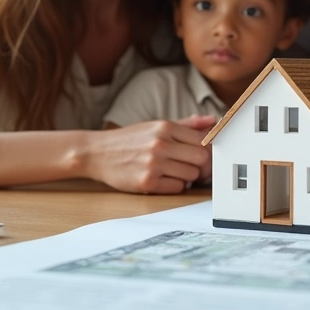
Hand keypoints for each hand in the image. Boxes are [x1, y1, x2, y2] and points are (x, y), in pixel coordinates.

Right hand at [86, 115, 216, 193]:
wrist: (96, 153)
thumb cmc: (129, 140)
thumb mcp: (155, 126)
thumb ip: (186, 125)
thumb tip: (213, 120)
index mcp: (165, 127)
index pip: (204, 140)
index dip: (209, 151)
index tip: (205, 156)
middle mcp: (161, 144)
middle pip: (201, 159)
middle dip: (202, 166)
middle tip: (195, 169)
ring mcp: (153, 164)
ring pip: (191, 175)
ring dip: (188, 177)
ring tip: (175, 173)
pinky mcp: (146, 182)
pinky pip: (177, 188)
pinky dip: (175, 186)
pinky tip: (165, 180)